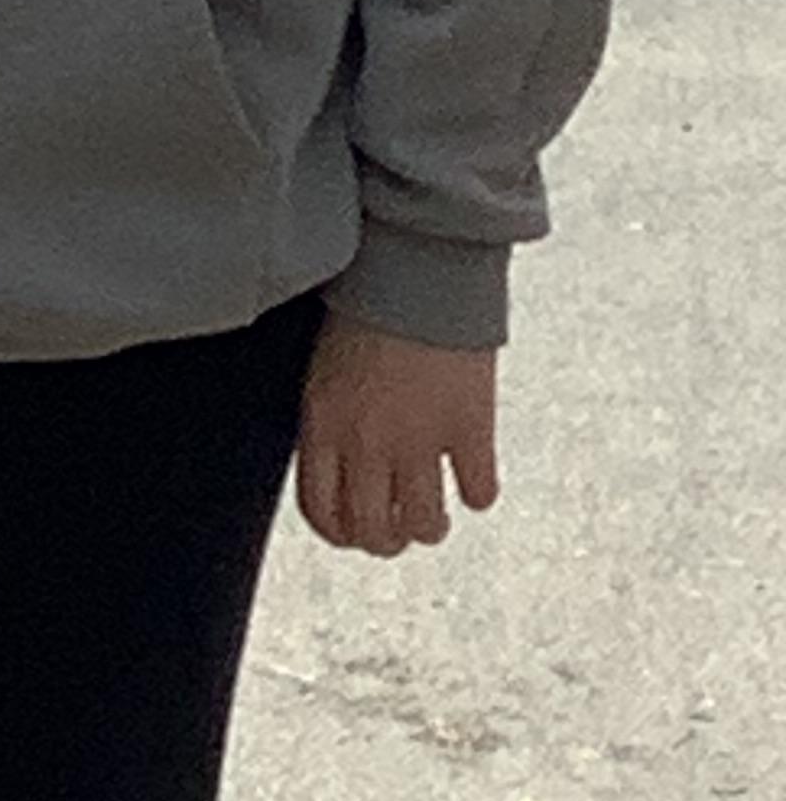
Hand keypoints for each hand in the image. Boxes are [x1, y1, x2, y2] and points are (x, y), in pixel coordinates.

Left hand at [295, 312, 500, 554]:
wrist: (417, 260)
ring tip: (436, 510)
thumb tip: (343, 465)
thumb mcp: (325, 363)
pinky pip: (478, 493)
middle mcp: (367, 441)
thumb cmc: (367, 301)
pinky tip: (472, 476)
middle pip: (373, 531)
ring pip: (424, 525)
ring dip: (430, 525)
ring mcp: (419, 439)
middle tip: (400, 525)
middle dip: (387, 539)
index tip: (355, 530)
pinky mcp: (470, 429)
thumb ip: (331, 419)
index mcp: (323, 422)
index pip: (321, 512)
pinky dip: (477, 492)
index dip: (340, 533)